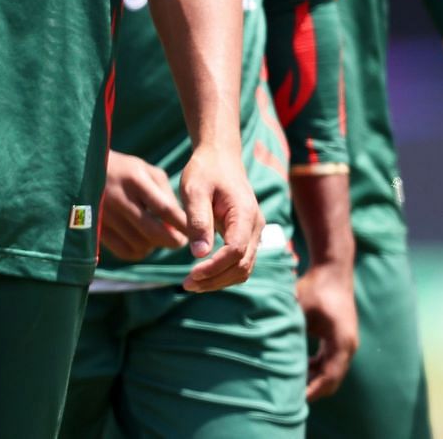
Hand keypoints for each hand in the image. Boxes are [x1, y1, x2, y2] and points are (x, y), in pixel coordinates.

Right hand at [99, 151, 188, 261]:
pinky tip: (142, 241)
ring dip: (155, 245)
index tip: (195, 231)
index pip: (165, 209)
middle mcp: (118, 198)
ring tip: (158, 236)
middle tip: (181, 240)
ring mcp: (105, 215)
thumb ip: (166, 196)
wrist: (82, 167)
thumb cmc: (124, 169)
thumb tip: (179, 227)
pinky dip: (139, 251)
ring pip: (141, 244)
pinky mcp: (97, 228)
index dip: (183, 224)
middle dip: (173, 240)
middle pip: (153, 232)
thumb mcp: (146, 171)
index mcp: (134, 179)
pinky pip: (125, 251)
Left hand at [177, 141, 259, 291]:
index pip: (235, 251)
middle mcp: (255, 226)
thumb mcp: (194, 190)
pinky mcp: (247, 236)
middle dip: (215, 279)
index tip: (191, 274)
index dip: (215, 267)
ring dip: (219, 280)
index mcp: (245, 213)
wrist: (220, 158)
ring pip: (243, 268)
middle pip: (242, 266)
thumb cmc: (205, 171)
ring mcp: (254, 232)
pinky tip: (202, 274)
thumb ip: (198, 221)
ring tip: (192, 283)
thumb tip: (199, 255)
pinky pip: (240, 262)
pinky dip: (223, 272)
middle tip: (187, 284)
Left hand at [297, 262, 357, 398]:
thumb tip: (266, 345)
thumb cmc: (315, 287)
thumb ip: (287, 328)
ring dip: (313, 379)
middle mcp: (348, 347)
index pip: (328, 376)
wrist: (332, 271)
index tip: (295, 398)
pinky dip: (315, 369)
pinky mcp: (341, 340)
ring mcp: (346, 344)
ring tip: (290, 387)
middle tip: (289, 398)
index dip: (312, 390)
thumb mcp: (298, 308)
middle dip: (312, 389)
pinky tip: (297, 369)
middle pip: (331, 379)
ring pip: (331, 372)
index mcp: (340, 342)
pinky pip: (329, 362)